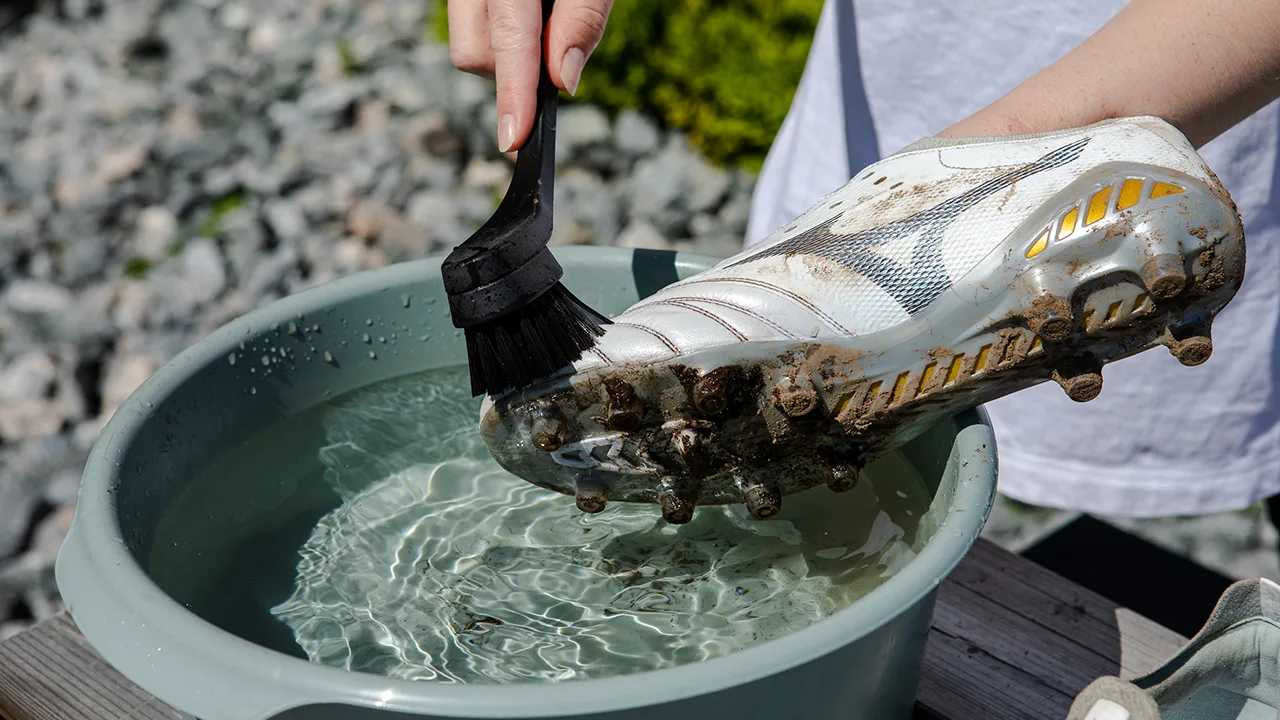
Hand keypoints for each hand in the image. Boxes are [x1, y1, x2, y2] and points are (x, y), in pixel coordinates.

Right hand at [448, 0, 612, 151]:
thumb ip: (581, 19)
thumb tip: (563, 82)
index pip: (507, 39)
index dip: (514, 93)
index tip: (514, 138)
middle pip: (473, 53)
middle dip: (514, 71)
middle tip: (556, 46)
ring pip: (469, 48)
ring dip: (508, 55)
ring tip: (545, 20)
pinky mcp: (464, 2)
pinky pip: (472, 34)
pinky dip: (501, 39)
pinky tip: (529, 17)